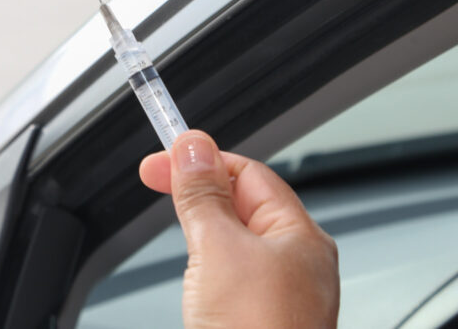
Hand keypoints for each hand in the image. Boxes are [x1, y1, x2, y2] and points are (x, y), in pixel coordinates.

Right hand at [140, 130, 338, 328]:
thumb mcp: (219, 250)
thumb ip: (202, 196)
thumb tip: (193, 147)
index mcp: (300, 236)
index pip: (248, 173)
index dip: (203, 159)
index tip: (163, 156)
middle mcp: (297, 264)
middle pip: (241, 207)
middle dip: (199, 197)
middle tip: (156, 182)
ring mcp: (281, 298)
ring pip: (233, 246)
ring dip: (202, 238)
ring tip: (184, 250)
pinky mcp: (260, 324)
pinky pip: (231, 283)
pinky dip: (206, 276)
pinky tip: (197, 291)